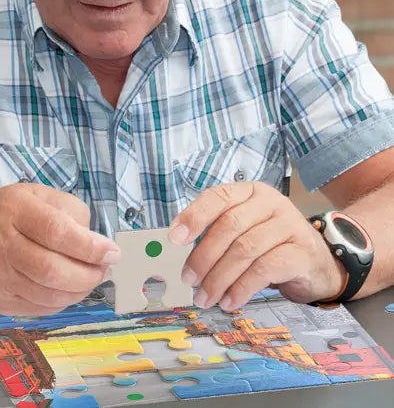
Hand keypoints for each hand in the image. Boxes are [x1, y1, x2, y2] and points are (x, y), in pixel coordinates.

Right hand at [0, 183, 119, 315]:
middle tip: (104, 268)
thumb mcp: (29, 194)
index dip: (89, 246)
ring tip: (90, 278)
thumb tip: (95, 237)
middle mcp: (2, 244)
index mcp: (14, 209)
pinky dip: (62, 302)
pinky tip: (68, 289)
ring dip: (80, 291)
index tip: (111, 252)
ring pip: (49, 295)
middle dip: (89, 274)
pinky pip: (39, 308)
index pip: (57, 231)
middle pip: (53, 270)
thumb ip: (64, 207)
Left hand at [168, 181, 345, 309]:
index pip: (218, 197)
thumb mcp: (245, 230)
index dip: (194, 216)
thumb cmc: (271, 244)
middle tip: (189, 279)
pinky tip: (230, 300)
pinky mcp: (302, 252)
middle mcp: (271, 202)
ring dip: (220, 278)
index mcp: (250, 192)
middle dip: (204, 256)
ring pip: (245, 250)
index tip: (174, 238)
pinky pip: (265, 269)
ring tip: (206, 297)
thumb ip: (217, 233)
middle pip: (229, 226)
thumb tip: (180, 252)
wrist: (319, 262)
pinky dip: (242, 288)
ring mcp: (289, 225)